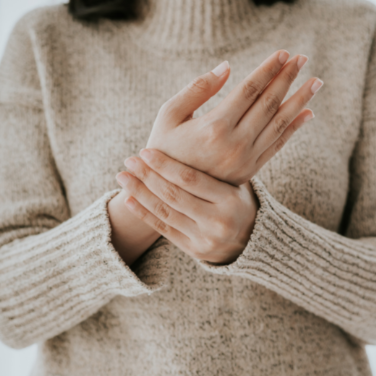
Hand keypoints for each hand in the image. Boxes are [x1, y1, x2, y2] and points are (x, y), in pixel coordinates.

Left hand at [115, 148, 258, 264]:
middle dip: (147, 176)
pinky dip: (143, 214)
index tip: (145, 151)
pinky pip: (163, 229)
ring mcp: (205, 238)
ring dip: (140, 193)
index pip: (190, 179)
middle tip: (129, 160)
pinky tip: (128, 200)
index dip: (165, 165)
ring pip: (165, 212)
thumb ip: (214, 164)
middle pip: (174, 195)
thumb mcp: (235, 181)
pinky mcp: (194, 250)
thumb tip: (193, 125)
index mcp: (230, 199)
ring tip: (123, 177)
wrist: (253, 240)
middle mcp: (218, 221)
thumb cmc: (237, 199)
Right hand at [145, 50, 321, 185]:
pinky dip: (293, 128)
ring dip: (299, 100)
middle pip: (269, 104)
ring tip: (314, 81)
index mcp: (214, 128)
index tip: (284, 52)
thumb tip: (227, 67)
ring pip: (279, 124)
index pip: (249, 90)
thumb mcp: (168, 115)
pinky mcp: (249, 171)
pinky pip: (277, 145)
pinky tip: (307, 113)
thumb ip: (197, 89)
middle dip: (287, 78)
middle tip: (303, 58)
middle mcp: (235, 145)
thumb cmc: (162, 148)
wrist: (165, 194)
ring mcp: (245, 160)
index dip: (268, 70)